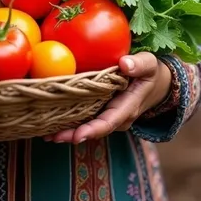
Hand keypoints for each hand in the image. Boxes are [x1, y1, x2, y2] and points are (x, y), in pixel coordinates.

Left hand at [44, 52, 171, 144]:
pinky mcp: (101, 111)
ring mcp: (109, 116)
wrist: (155, 83)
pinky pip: (85, 119)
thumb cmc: (150, 72)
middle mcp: (117, 117)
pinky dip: (70, 122)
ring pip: (87, 127)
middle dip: (72, 135)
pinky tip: (51, 123)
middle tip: (50, 136)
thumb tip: (124, 64)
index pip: (108, 122)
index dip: (93, 130)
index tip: (77, 135)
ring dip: (67, 131)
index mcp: (128, 107)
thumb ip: (139, 64)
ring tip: (45, 133)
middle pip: (93, 129)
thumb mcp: (149, 65)